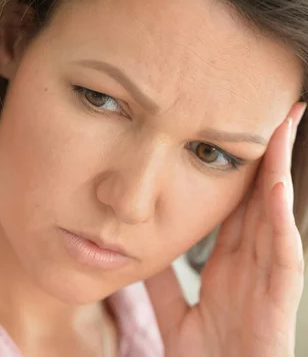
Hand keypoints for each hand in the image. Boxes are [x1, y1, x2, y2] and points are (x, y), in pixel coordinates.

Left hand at [145, 102, 306, 356]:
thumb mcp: (177, 312)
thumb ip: (164, 282)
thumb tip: (140, 251)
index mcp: (229, 266)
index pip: (236, 207)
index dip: (238, 171)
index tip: (228, 135)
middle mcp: (252, 265)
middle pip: (260, 199)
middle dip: (266, 156)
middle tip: (271, 110)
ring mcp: (268, 279)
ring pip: (276, 215)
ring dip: (280, 172)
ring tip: (282, 126)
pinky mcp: (278, 300)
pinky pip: (284, 254)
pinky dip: (283, 221)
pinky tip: (277, 188)